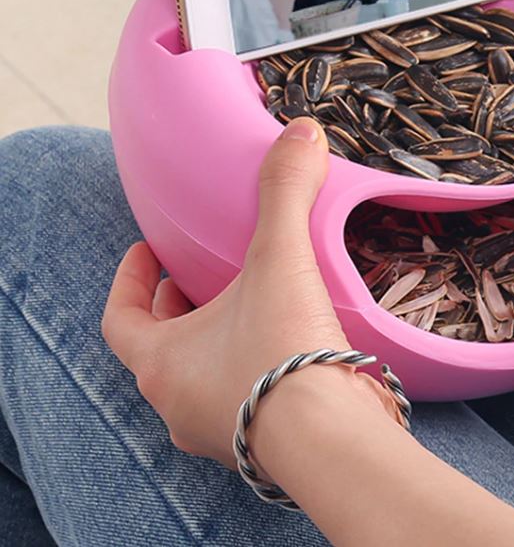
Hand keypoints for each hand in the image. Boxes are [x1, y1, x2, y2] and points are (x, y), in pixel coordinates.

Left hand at [101, 118, 400, 471]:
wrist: (331, 436)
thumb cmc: (282, 351)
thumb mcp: (279, 259)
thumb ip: (285, 190)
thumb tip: (302, 130)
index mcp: (160, 363)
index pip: (121, 320)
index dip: (129, 281)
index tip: (146, 253)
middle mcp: (178, 403)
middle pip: (159, 350)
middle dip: (177, 309)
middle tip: (196, 278)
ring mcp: (219, 430)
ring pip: (199, 380)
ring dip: (214, 343)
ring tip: (247, 308)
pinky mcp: (262, 445)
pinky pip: (242, 399)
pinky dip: (252, 369)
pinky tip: (286, 347)